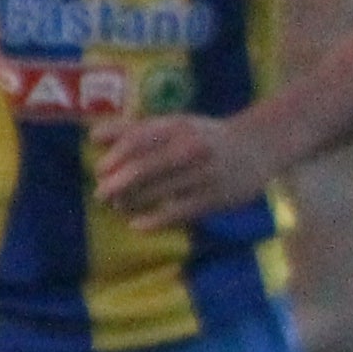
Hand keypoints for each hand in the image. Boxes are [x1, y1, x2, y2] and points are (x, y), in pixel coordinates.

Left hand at [92, 112, 279, 228]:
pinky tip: (138, 226)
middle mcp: (191, 148)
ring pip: (159, 191)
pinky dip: (155, 221)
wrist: (258, 147)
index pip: (139, 140)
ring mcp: (204, 174)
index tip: (101, 170)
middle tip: (101, 195)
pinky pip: (179, 212)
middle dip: (118, 184)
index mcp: (178, 127)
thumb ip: (135, 130)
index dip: (116, 156)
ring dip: (132, 202)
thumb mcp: (175, 125)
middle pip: (145, 167)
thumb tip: (93, 137)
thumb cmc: (206, 136)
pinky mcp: (215, 198)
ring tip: (120, 207)